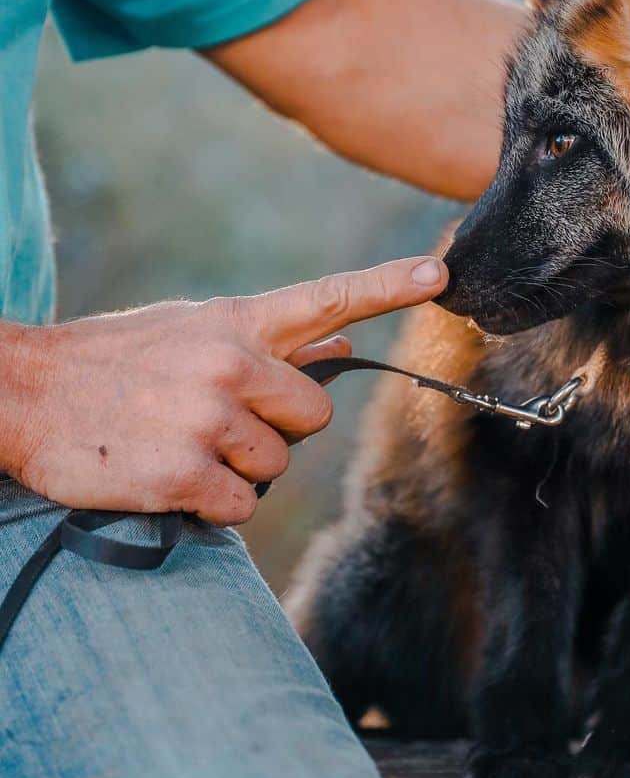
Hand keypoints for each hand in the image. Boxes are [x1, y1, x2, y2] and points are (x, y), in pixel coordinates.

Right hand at [0, 257, 446, 522]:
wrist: (20, 392)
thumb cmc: (114, 363)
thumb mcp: (190, 330)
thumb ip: (264, 340)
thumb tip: (340, 339)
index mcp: (235, 322)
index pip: (327, 297)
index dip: (388, 284)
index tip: (439, 272)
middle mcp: (231, 363)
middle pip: (315, 413)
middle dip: (280, 426)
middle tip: (219, 420)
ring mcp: (208, 418)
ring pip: (276, 464)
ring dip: (239, 466)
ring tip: (180, 443)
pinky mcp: (184, 473)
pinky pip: (241, 504)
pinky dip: (212, 502)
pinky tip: (169, 475)